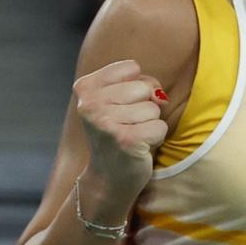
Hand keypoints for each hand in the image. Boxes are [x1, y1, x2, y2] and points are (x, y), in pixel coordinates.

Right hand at [73, 58, 168, 199]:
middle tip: (127, 125)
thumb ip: (139, 84)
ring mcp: (106, 123)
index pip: (132, 67)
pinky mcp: (126, 140)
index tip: (122, 106)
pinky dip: (156, 138)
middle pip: (144, 87)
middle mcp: (90, 104)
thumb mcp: (118, 100)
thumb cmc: (118, 133)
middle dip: (144, 107)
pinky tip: (138, 147)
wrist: (108, 178)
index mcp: (85, 87)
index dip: (136, 86)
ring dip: (149, 124)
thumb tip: (159, 95)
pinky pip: (160, 127)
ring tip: (132, 136)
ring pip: (153, 108)